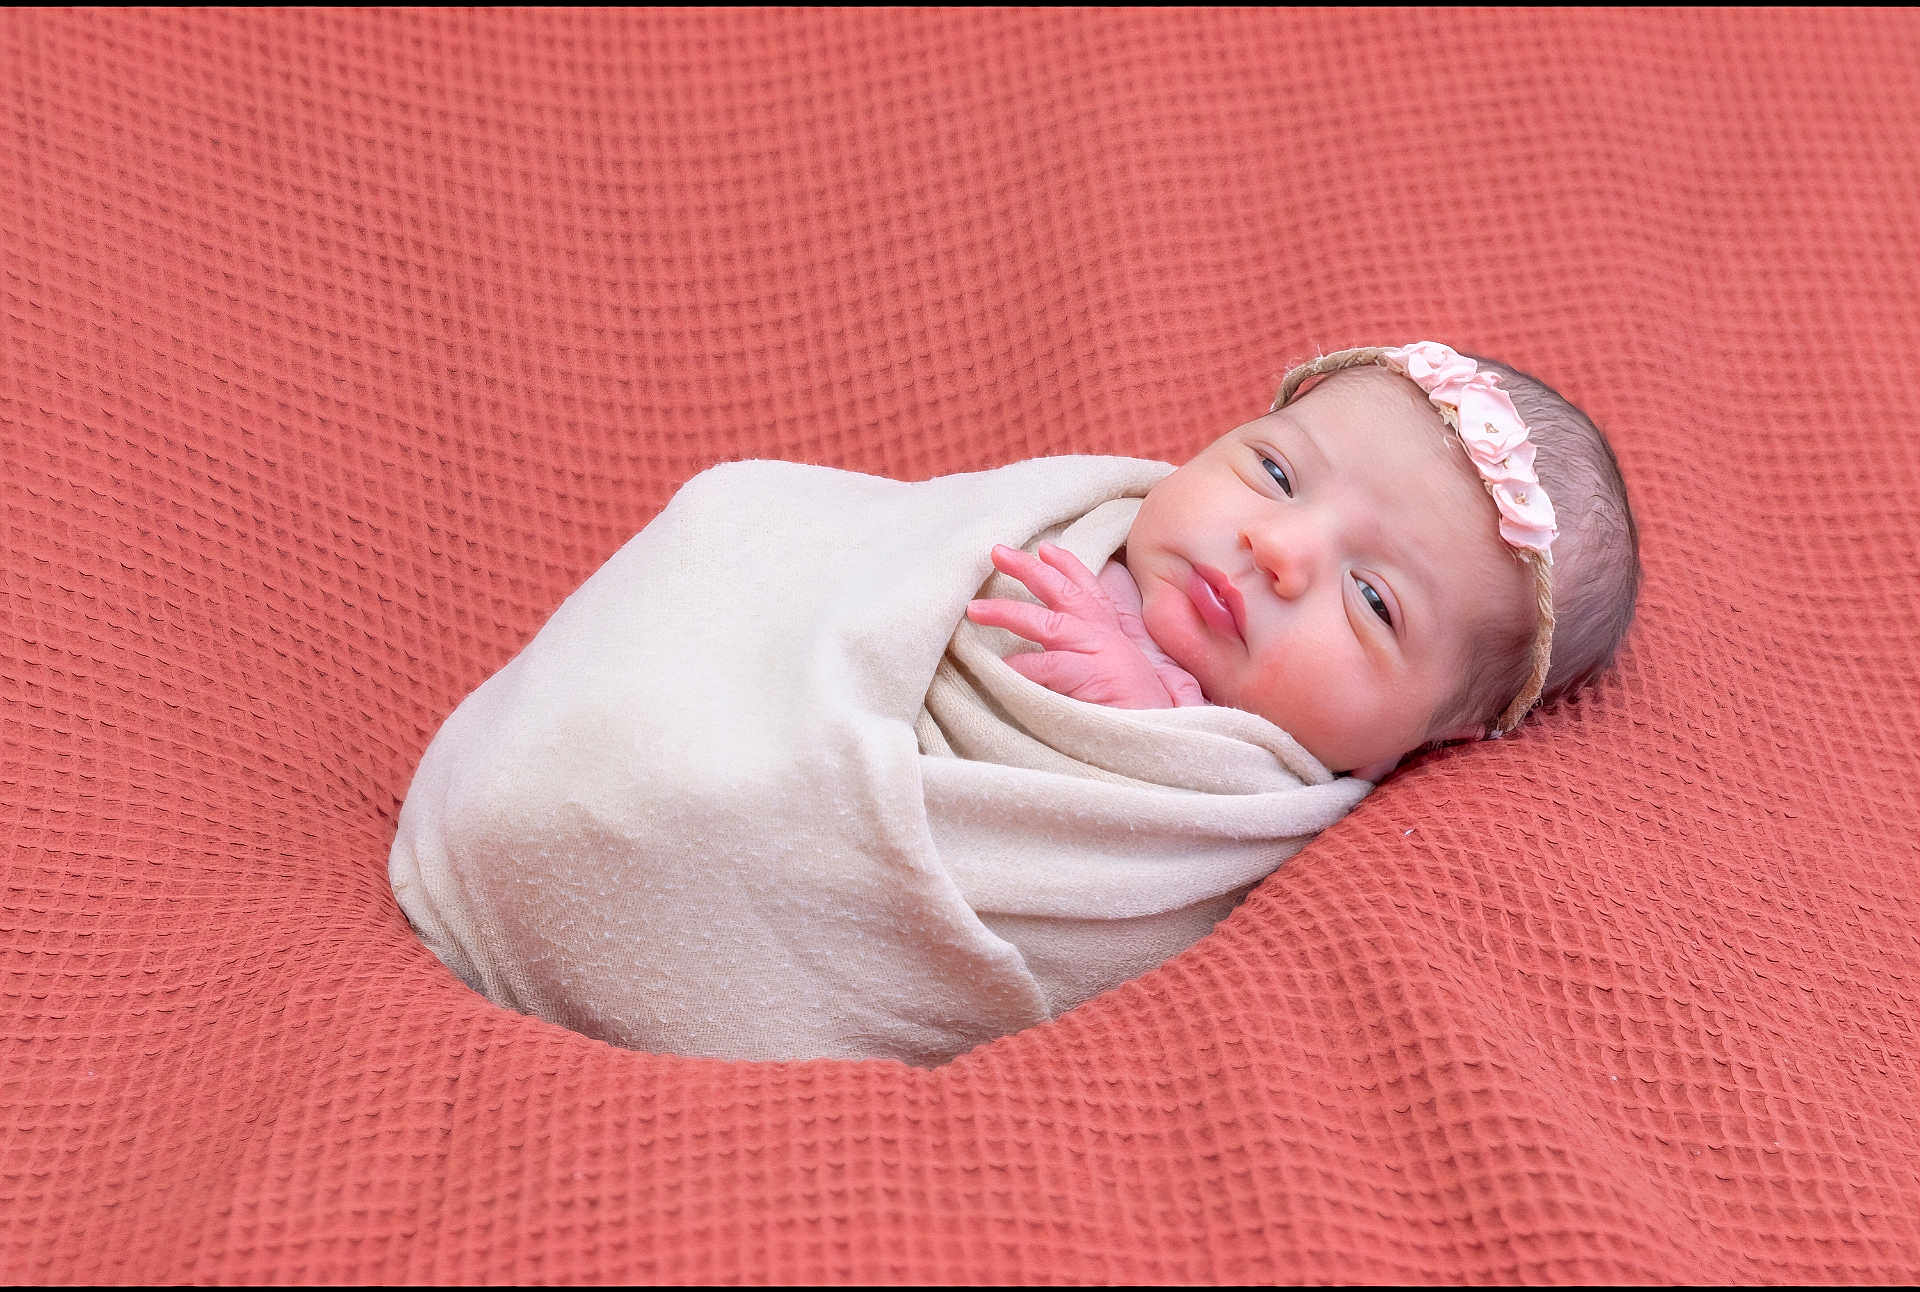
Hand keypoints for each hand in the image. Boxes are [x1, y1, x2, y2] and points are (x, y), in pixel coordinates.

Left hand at [965, 543, 1207, 708]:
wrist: (1167, 749)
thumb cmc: (1138, 722)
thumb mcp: (1115, 686)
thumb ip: (1086, 668)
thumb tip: (1042, 664)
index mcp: (1113, 639)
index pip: (1090, 593)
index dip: (1068, 567)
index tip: (1045, 549)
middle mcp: (1108, 640)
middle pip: (1065, 593)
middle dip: (1029, 570)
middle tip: (997, 552)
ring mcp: (1102, 657)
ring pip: (1049, 624)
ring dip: (1009, 612)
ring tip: (975, 610)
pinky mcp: (1095, 680)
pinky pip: (1049, 667)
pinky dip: (1024, 666)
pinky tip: (1001, 668)